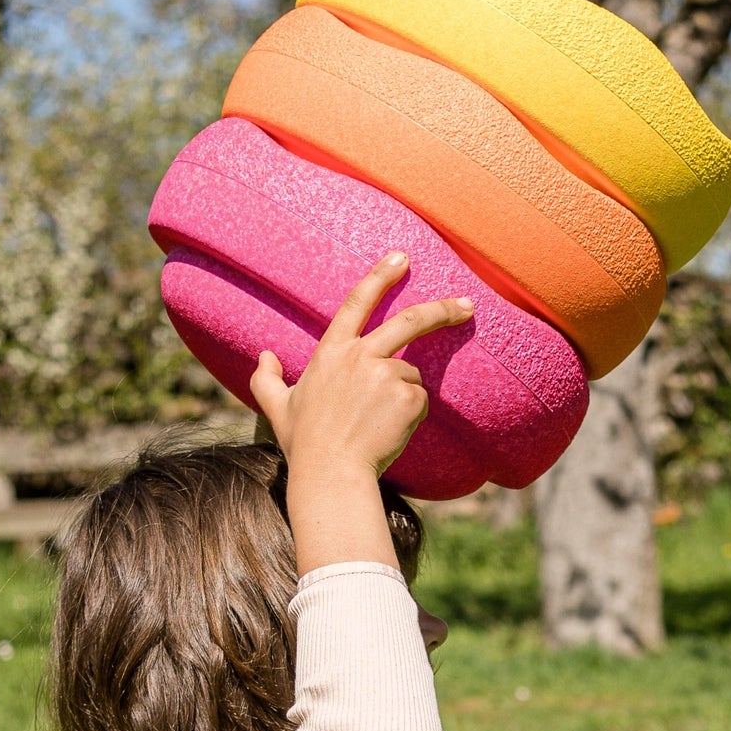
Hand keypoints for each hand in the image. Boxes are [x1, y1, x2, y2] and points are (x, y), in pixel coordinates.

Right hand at [249, 253, 472, 575]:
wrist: (331, 473)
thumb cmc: (304, 444)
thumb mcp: (276, 408)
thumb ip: (265, 378)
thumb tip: (264, 356)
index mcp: (331, 352)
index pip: (357, 302)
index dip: (380, 276)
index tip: (401, 257)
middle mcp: (360, 355)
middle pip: (410, 321)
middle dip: (442, 309)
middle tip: (466, 305)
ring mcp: (386, 374)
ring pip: (410, 377)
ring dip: (403, 397)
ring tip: (378, 425)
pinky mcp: (407, 397)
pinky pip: (420, 401)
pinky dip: (411, 416)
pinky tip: (389, 432)